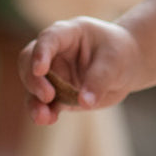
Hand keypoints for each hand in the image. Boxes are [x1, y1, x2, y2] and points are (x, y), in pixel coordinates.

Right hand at [18, 16, 140, 125]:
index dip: (41, 53)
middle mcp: (54, 53)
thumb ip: (99, 80)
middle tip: (47, 96)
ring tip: (42, 117)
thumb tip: (84, 103)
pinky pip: (45, 104)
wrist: (126, 67)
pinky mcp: (57, 95)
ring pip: (33, 87)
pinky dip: (44, 113)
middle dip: (34, 80)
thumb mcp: (115, 62)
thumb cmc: (120, 55)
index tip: (40, 69)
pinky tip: (47, 120)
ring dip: (34, 102)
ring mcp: (54, 74)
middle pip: (29, 61)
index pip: (48, 39)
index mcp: (68, 34)